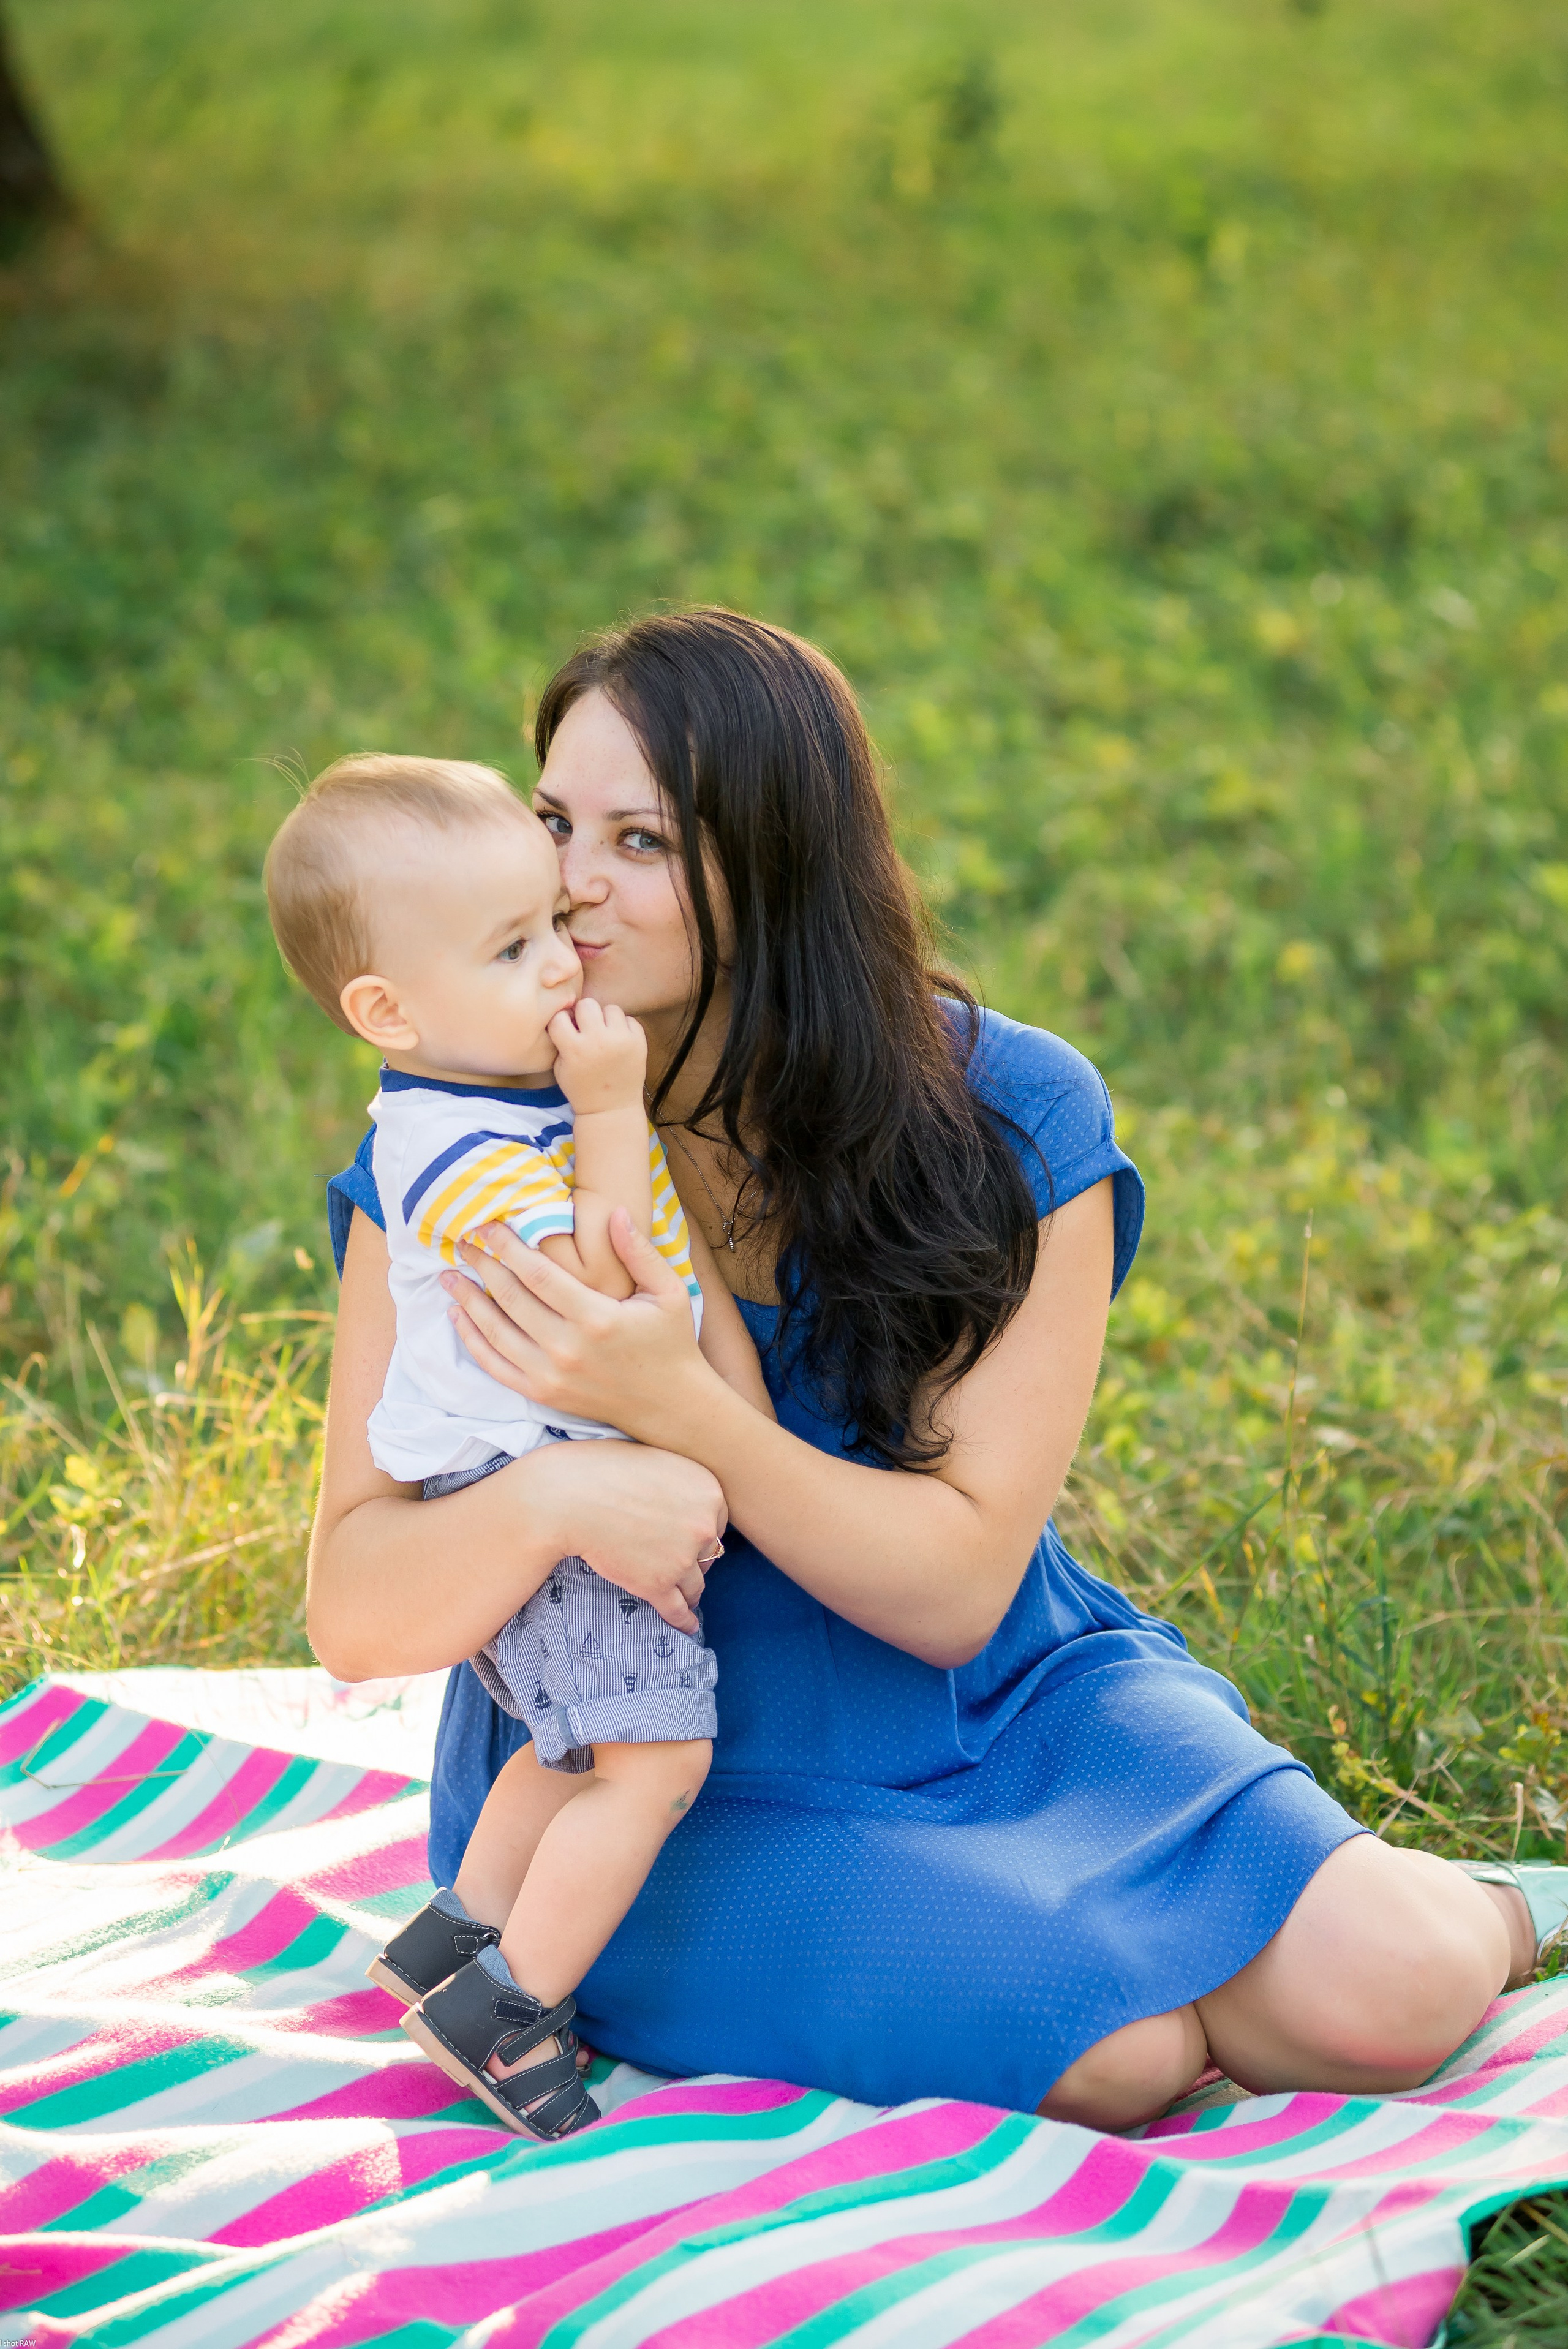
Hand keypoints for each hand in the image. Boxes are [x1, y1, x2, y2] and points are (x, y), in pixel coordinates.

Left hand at [444, 1207, 709, 1445]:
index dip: (508, 1247)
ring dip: (467, 1301)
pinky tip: (458, 1317)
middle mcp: (568, 1349)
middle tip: (463, 1242)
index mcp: (597, 1317)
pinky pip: (496, 1366)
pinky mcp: (544, 1394)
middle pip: (510, 1298)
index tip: (488, 1227)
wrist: (671, 1406)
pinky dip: (472, 1340)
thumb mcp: (669, 1292)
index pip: (538, 1274)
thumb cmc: (670, 1342)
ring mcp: (552, 1376)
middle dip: (482, 1266)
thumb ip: (639, 1252)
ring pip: (495, 1332)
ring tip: (449, 1276)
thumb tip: (613, 1212)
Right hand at [523, 1434, 724, 1633]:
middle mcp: (703, 1524)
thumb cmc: (603, 1471)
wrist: (569, 1497)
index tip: (690, 1539)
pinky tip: (686, 1626)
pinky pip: (678, 1610)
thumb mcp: (656, 1462)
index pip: (717, 1520)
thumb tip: (686, 1500)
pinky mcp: (658, 1584)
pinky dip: (683, 1621)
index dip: (702, 1531)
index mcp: (708, 1490)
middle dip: (697, 1559)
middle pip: (710, 1552)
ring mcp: (682, 1557)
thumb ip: (678, 1483)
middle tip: (680, 1563)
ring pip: (696, 1584)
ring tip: (687, 1599)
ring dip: (690, 1592)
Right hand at [546, 998, 646, 1116]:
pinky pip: (630, 1019)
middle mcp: (598, 1041)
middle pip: (588, 1004)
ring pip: (611, 1008)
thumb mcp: (560, 1067)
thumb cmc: (581, 1088)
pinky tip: (618, 1041)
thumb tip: (568, 1012)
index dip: (561, 1021)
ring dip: (605, 1019)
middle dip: (584, 1014)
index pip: (560, 1016)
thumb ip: (561, 1040)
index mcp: (574, 1049)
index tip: (566, 1029)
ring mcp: (621, 1040)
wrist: (611, 1109)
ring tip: (604, 1034)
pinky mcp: (639, 1043)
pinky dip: (623, 1027)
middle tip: (587, 1028)